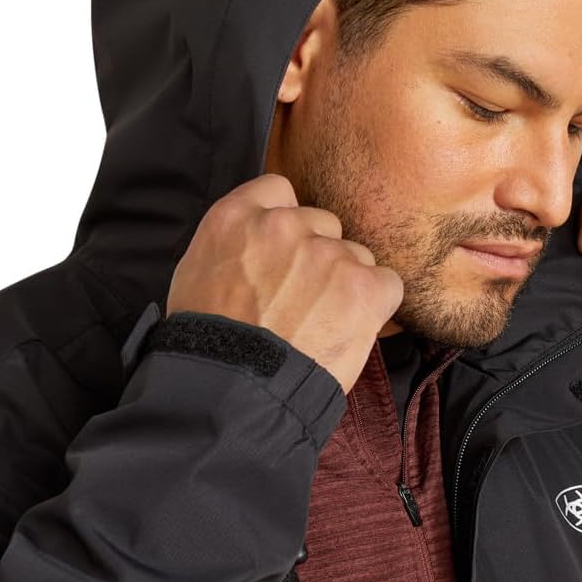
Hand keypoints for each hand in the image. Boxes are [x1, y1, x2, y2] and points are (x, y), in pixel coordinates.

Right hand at [165, 173, 403, 395]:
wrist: (233, 391)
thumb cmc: (208, 344)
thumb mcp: (195, 275)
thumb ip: (231, 244)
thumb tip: (255, 245)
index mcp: (236, 217)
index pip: (278, 191)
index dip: (286, 222)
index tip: (284, 252)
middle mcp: (284, 225)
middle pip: (323, 224)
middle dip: (317, 257)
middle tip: (300, 300)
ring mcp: (326, 253)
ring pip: (354, 255)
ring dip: (345, 283)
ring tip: (320, 324)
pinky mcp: (362, 286)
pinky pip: (386, 283)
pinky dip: (376, 305)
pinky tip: (350, 329)